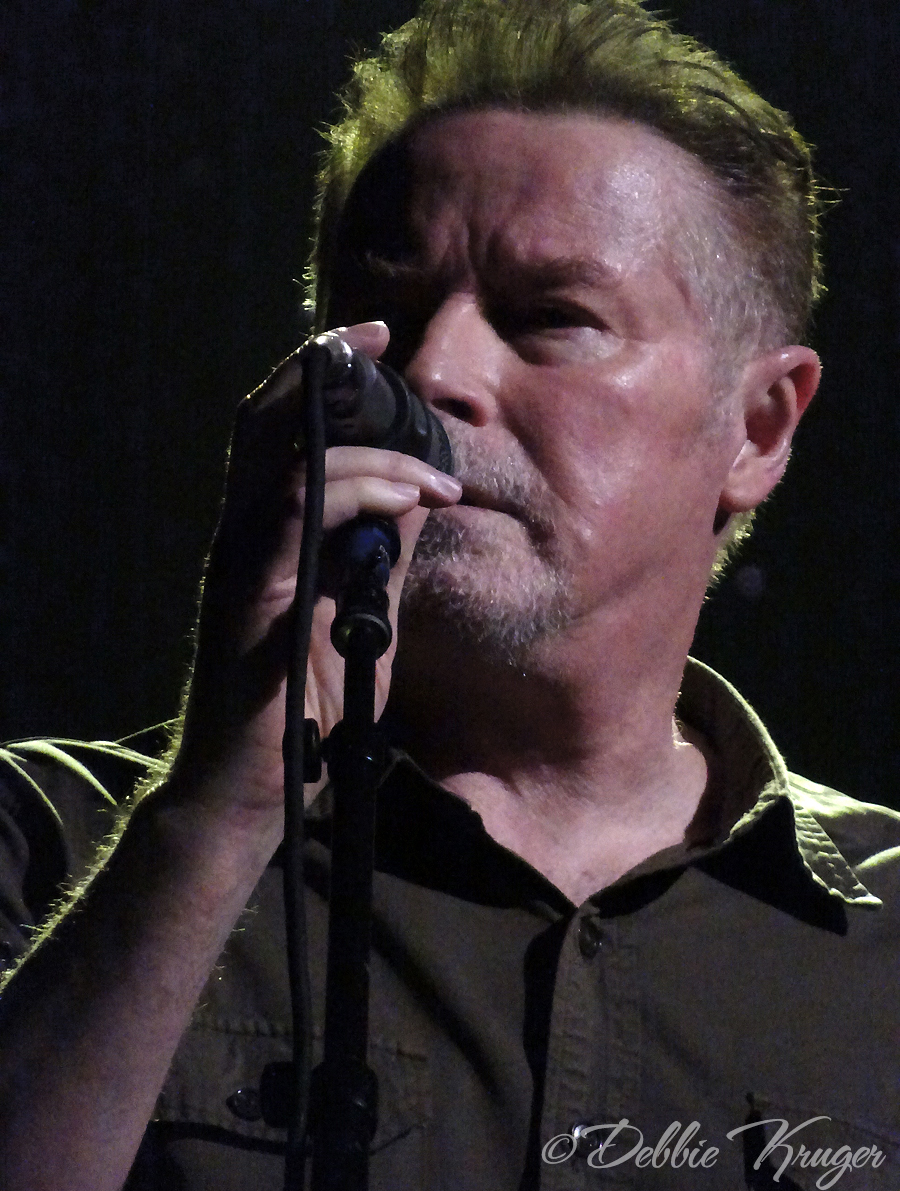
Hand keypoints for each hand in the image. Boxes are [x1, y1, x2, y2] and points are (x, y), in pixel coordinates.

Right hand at [172, 322, 460, 813]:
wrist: (259, 787)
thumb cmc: (310, 696)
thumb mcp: (366, 608)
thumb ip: (385, 548)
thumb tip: (421, 489)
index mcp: (265, 529)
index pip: (279, 426)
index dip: (317, 370)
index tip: (377, 336)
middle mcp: (241, 533)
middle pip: (264, 421)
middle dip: (322, 371)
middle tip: (382, 341)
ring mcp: (238, 565)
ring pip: (289, 466)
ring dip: (370, 455)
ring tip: (431, 475)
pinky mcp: (249, 603)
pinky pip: (295, 524)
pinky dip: (354, 498)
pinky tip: (406, 505)